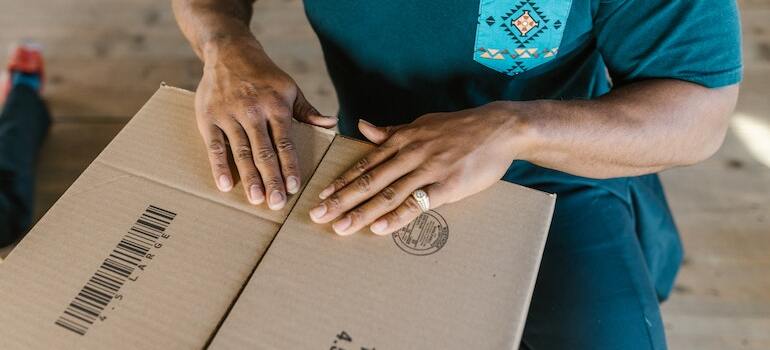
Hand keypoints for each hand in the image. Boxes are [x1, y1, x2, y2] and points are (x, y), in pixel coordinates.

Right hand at [195, 39, 336, 208]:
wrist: (229, 52)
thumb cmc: (265, 76)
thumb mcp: (290, 89)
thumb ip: (309, 112)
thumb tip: (333, 124)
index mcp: (276, 105)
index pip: (285, 141)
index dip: (289, 165)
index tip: (294, 187)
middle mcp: (252, 111)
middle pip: (263, 151)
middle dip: (271, 179)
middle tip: (276, 203)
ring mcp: (229, 114)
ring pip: (240, 151)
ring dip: (248, 177)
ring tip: (256, 199)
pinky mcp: (208, 117)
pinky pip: (214, 145)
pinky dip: (219, 166)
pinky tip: (225, 185)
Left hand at [308, 102, 529, 234]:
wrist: (499, 128)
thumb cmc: (460, 127)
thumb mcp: (421, 124)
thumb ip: (392, 131)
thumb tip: (363, 127)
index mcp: (403, 139)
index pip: (365, 163)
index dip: (342, 180)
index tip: (322, 195)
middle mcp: (410, 154)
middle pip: (369, 181)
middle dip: (341, 200)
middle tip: (318, 216)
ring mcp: (429, 170)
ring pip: (388, 194)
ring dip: (361, 212)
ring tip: (341, 227)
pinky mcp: (448, 186)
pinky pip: (418, 203)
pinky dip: (397, 216)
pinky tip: (379, 228)